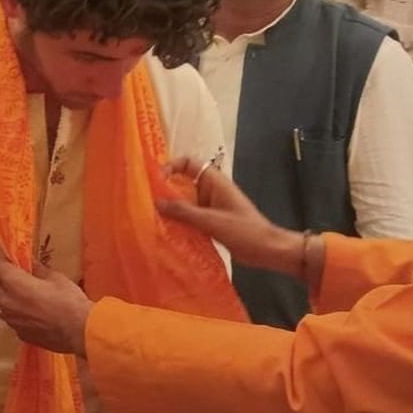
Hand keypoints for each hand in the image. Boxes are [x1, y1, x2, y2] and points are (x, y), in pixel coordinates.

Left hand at [0, 260, 92, 356]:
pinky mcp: (19, 334)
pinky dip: (19, 315)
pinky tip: (36, 316)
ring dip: (10, 298)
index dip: (5, 262)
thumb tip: (30, 263)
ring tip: (29, 299)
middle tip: (22, 280)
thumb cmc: (68, 300)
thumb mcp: (55, 277)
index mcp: (14, 283)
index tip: (16, 263)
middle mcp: (7, 302)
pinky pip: (13, 319)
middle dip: (4, 280)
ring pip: (2, 304)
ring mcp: (11, 320)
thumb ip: (38, 269)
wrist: (79, 331)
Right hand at [157, 156, 302, 274]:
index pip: (188, 162)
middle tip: (147, 201)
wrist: (266, 250)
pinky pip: (188, 216)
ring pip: (183, 201)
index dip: (170, 166)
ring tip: (152, 217)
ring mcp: (208, 206)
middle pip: (181, 182)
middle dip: (164, 189)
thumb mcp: (211, 220)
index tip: (156, 180)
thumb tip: (156, 203)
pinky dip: (177, 221)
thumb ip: (184, 211)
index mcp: (214, 181)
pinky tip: (166, 230)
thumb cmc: (244, 230)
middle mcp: (209, 190)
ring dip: (170, 208)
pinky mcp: (208, 221)